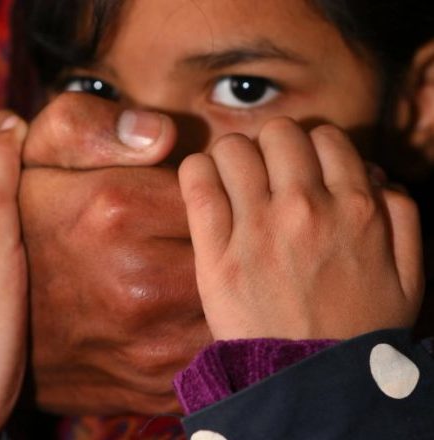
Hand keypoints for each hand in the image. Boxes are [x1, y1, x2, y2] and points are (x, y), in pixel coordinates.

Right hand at [20, 93, 210, 414]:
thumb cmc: (31, 223)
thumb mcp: (44, 154)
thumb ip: (95, 126)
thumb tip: (165, 133)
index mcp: (117, 212)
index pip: (209, 190)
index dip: (205, 191)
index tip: (188, 196)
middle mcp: (138, 282)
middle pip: (227, 250)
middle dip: (219, 238)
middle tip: (194, 235)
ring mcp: (150, 342)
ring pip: (226, 300)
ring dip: (220, 285)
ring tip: (189, 272)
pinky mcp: (157, 381)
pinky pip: (213, 346)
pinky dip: (207, 326)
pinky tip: (179, 311)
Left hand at [179, 117, 423, 340]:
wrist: (312, 382)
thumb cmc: (359, 329)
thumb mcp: (409, 275)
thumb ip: (403, 216)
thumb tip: (376, 175)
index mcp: (356, 208)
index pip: (324, 136)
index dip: (309, 147)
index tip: (297, 169)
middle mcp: (306, 208)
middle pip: (276, 131)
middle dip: (270, 146)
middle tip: (263, 174)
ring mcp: (258, 229)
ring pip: (233, 148)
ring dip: (231, 158)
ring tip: (233, 183)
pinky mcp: (216, 254)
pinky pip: (197, 183)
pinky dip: (196, 173)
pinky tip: (204, 186)